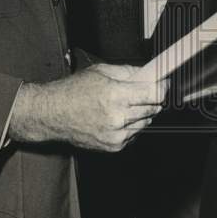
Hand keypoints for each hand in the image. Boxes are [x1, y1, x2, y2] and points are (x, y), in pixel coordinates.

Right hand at [8, 64, 165, 152]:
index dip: (162, 88)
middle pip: (153, 109)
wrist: (52, 114)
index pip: (155, 94)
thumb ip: (129, 72)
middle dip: (152, 100)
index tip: (164, 84)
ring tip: (125, 105)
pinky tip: (117, 117)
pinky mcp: (113, 146)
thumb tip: (149, 74)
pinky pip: (134, 134)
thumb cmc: (73, 91)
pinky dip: (131, 126)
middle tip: (145, 92)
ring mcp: (116, 134)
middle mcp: (117, 117)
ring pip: (145, 123)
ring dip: (142, 114)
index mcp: (115, 95)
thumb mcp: (101, 72)